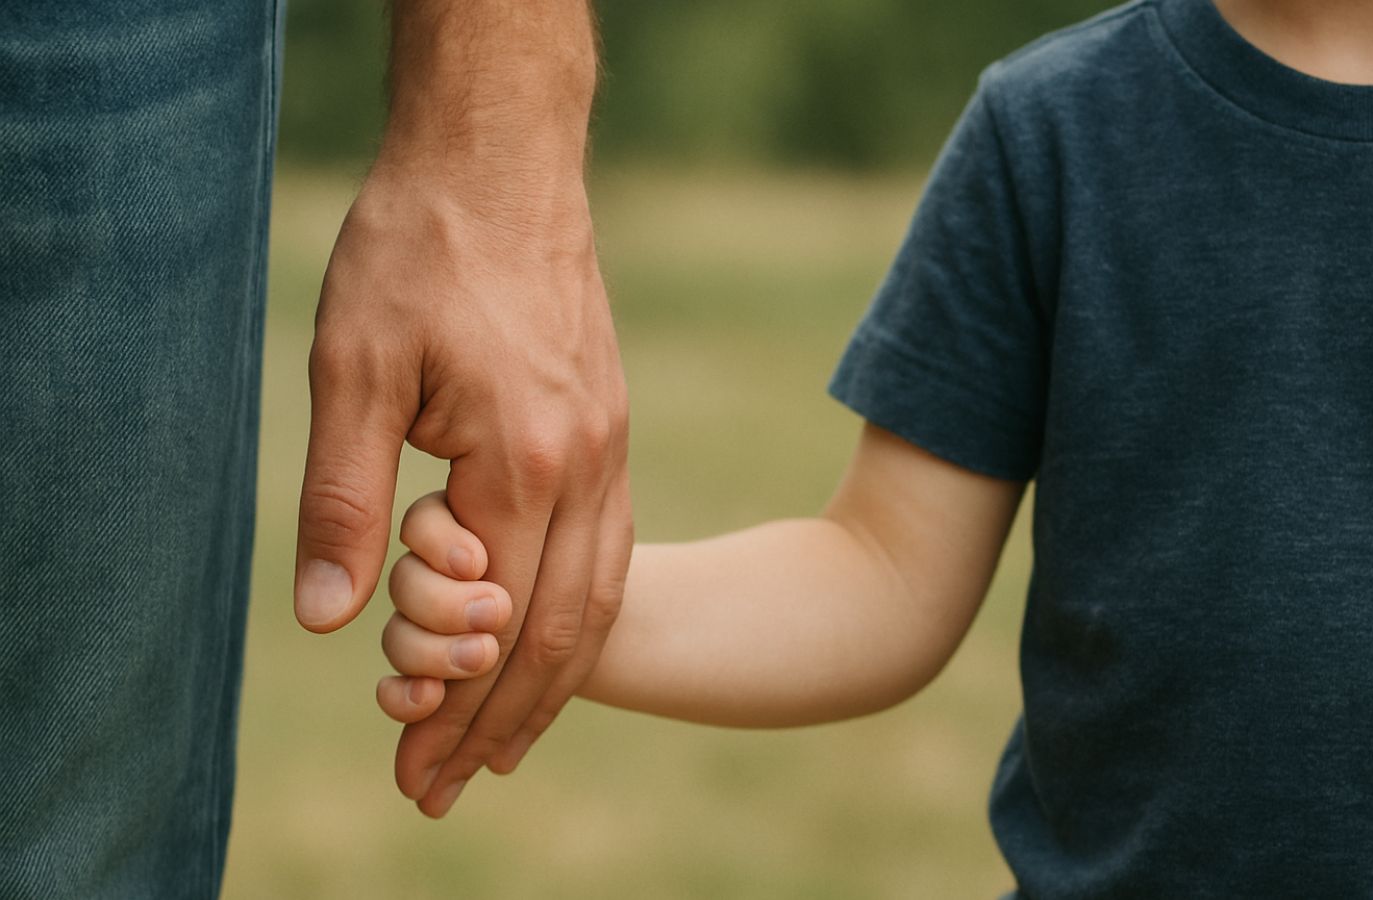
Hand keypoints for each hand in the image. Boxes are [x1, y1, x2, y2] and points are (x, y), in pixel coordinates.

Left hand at [293, 159, 632, 816]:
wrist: (504, 162)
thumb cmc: (419, 253)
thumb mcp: (353, 371)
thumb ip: (342, 501)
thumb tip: (323, 619)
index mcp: (526, 462)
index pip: (494, 624)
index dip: (451, 707)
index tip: (409, 767)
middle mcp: (589, 468)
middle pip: (562, 633)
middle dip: (505, 722)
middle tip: (450, 788)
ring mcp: (611, 447)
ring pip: (599, 600)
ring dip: (551, 685)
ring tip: (505, 748)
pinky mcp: (610, 427)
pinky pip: (609, 551)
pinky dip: (579, 621)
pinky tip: (547, 641)